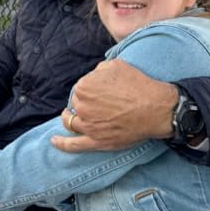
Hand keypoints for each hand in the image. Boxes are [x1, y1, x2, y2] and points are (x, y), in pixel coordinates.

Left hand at [52, 60, 177, 151]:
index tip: (100, 89)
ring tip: (72, 116)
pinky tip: (53, 141)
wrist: (156, 108)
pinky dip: (62, 144)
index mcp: (84, 87)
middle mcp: (82, 107)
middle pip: (75, 104)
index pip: (80, 87)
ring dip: (70, 118)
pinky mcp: (96, 142)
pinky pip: (73, 145)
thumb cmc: (138, 85)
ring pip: (71, 122)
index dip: (90, 88)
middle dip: (83, 102)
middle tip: (98, 102)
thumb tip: (95, 74)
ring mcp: (88, 126)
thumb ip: (100, 69)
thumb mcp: (117, 65)